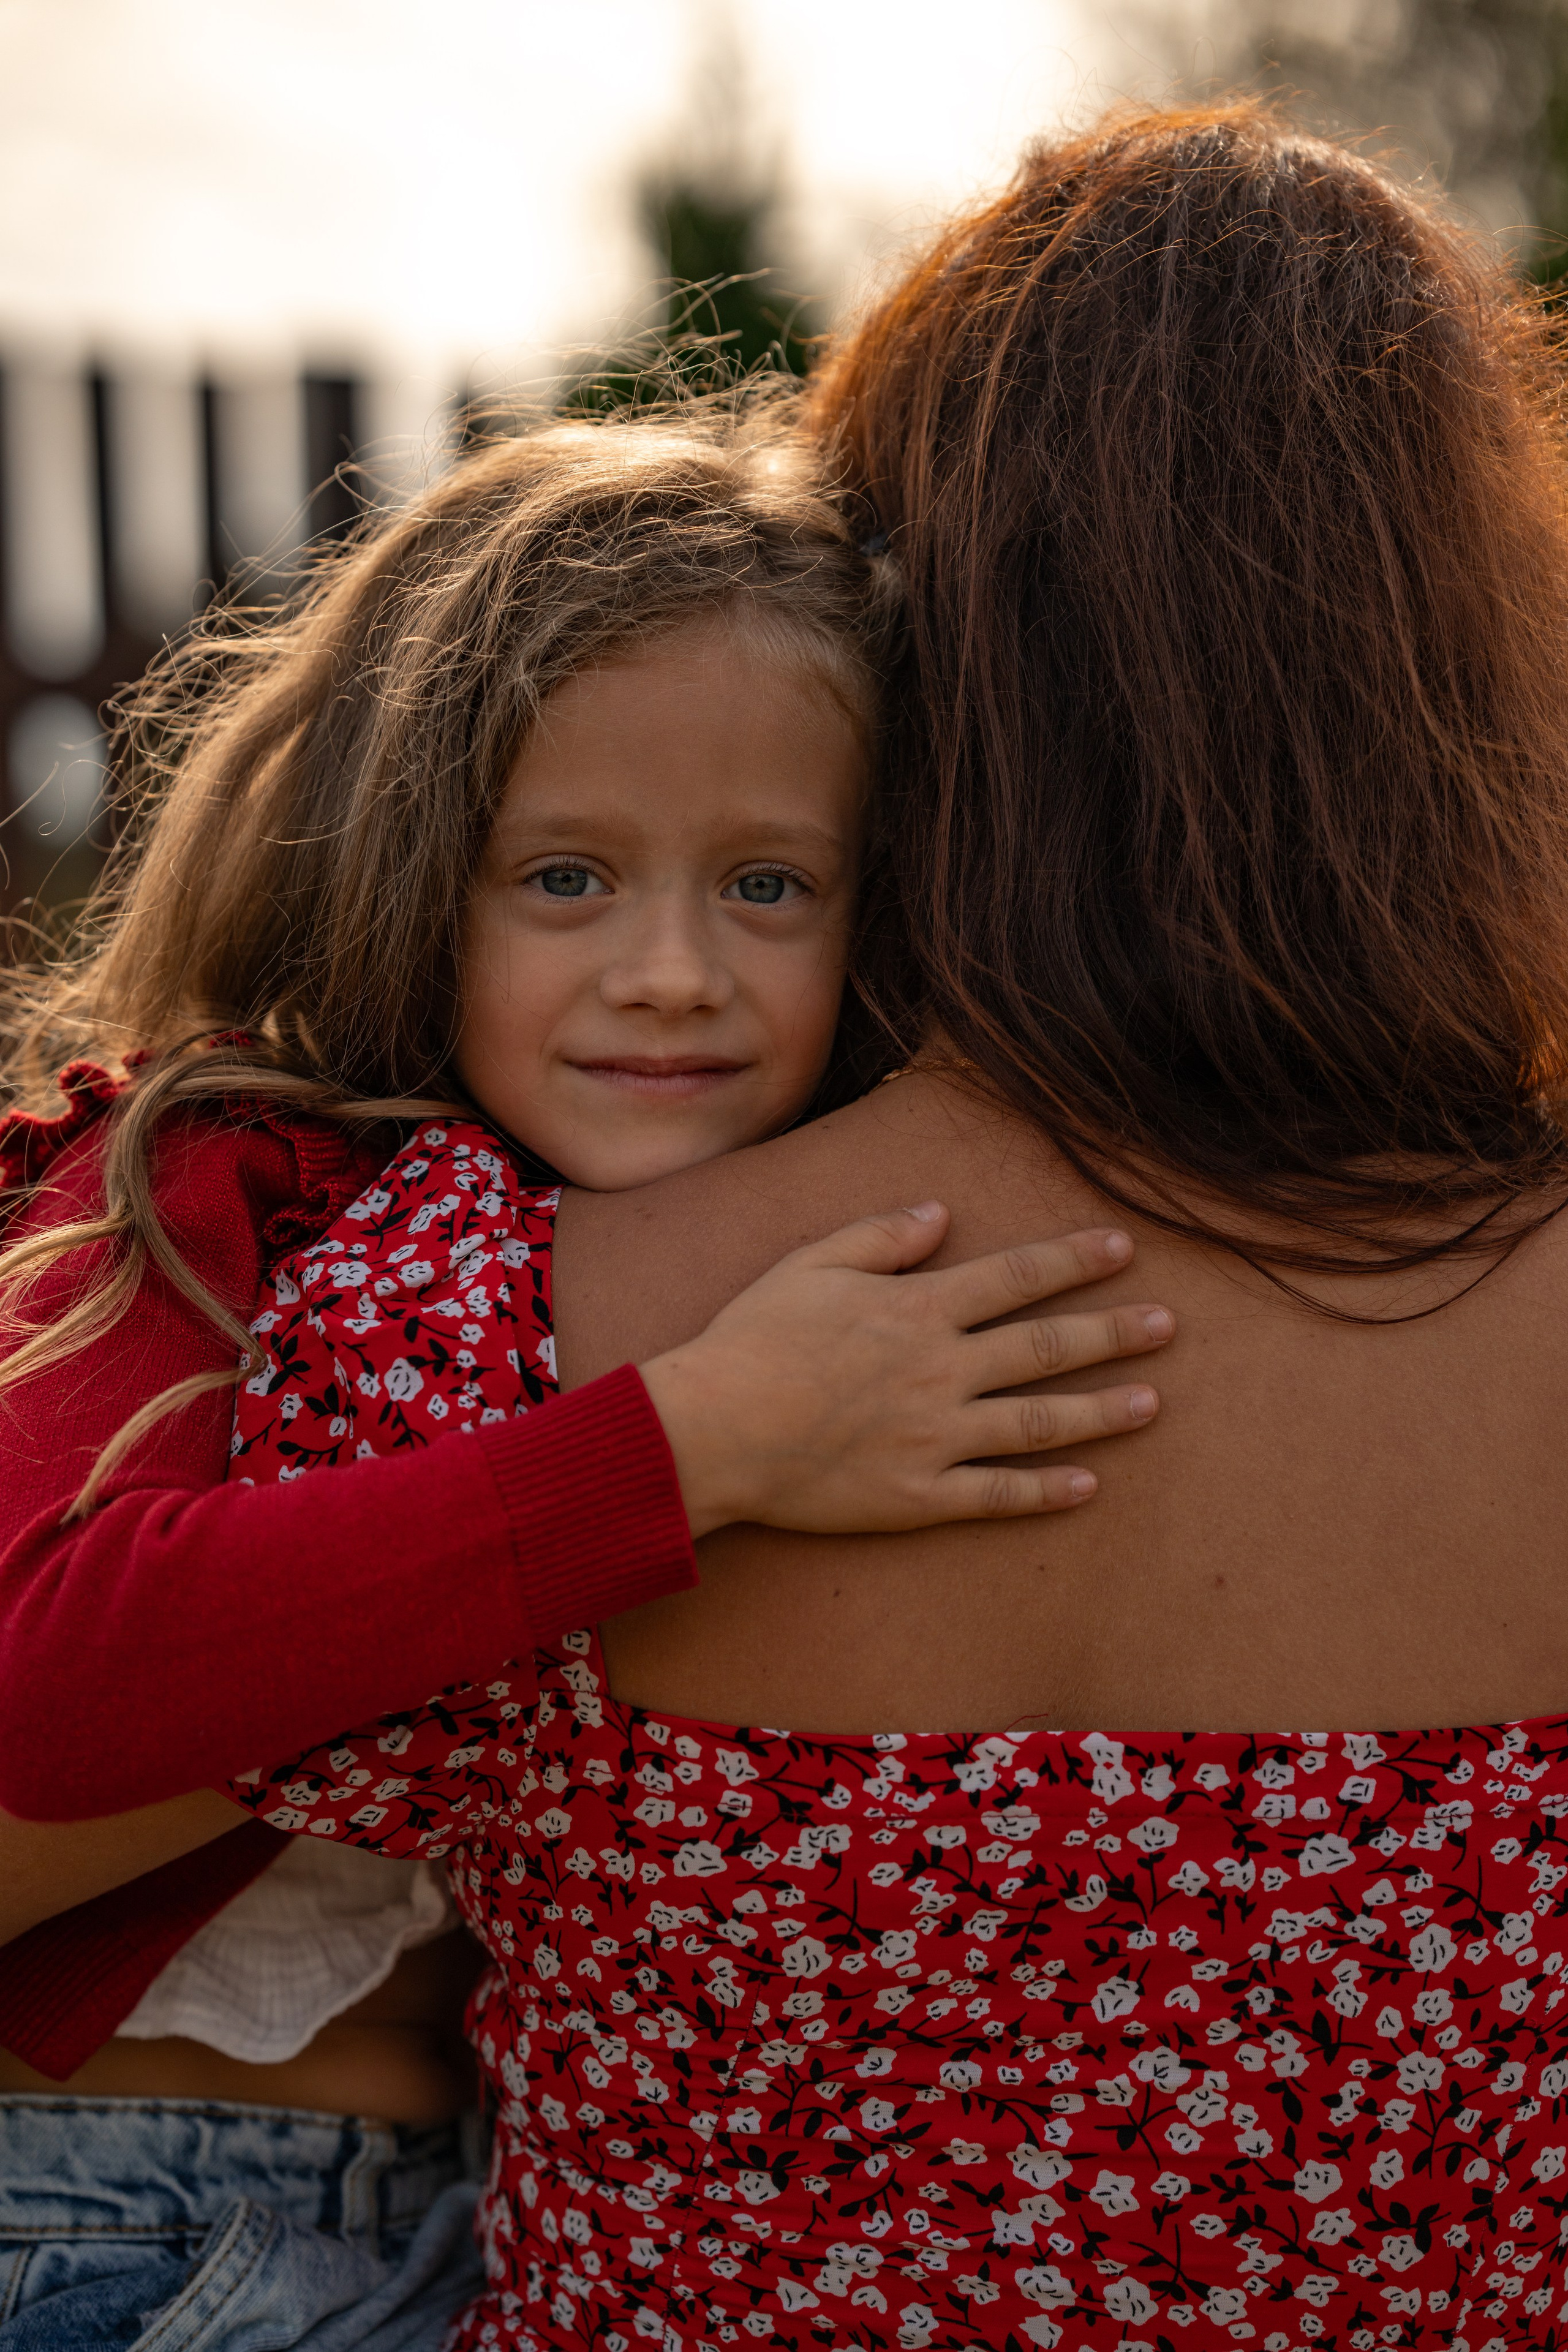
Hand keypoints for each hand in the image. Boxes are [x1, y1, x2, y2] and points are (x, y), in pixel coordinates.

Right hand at [639, 1203, 1171, 1538]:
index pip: (1015, 1277)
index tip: (1123, 1248)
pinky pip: (997, 1493)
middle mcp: (941, 1370)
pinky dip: (1046, 1490)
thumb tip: (939, 1213)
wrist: (714, 1430)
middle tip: (1168, 1325)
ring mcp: (935, 1437)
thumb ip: (879, 1236)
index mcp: (917, 1309)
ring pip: (1038, 1421)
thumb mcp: (809, 1264)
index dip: (1073, 1260)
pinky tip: (1089, 1485)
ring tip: (1152, 1403)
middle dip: (1113, 1332)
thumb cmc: (753, 1341)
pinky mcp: (918, 1495)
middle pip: (1046, 1346)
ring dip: (1101, 1410)